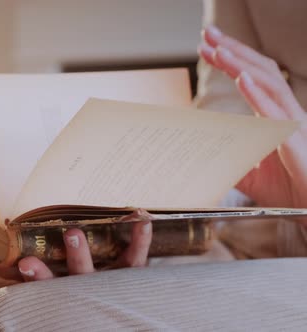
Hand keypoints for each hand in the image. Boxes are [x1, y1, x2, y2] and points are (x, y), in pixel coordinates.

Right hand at [0, 221, 151, 281]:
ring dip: (91, 251)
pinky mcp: (130, 273)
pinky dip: (140, 238)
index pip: (44, 285)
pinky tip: (140, 217)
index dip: (37, 276)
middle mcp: (83, 286)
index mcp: (58, 288)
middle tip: (61, 241)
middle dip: (66, 261)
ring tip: (81, 231)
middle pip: (74, 276)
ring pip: (103, 269)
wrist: (100, 310)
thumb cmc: (59, 287)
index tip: (25, 264)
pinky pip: (138, 257)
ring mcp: (107, 281)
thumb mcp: (28, 282)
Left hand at [198, 25, 306, 209]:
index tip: (207, 47)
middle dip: (232, 50)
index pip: (252, 78)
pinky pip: (276, 112)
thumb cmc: (287, 190)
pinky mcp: (297, 141)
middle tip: (207, 34)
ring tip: (218, 49)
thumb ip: (225, 158)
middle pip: (260, 72)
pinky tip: (242, 78)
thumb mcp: (247, 172)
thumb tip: (194, 155)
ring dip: (241, 64)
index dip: (231, 60)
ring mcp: (294, 124)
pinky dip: (258, 93)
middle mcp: (287, 113)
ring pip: (268, 84)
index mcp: (275, 116)